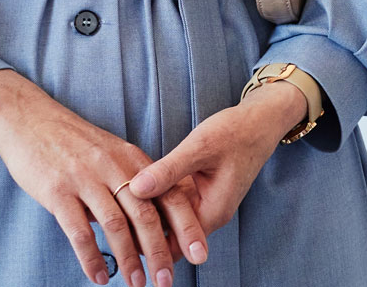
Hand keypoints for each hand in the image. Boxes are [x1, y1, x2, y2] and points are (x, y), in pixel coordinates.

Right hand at [0, 70, 177, 286]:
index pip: (171, 195)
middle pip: (147, 216)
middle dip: (160, 253)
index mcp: (133, 160)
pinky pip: (78, 231)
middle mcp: (114, 168)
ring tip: (137, 284)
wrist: (29, 120)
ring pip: (116, 226)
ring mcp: (85, 179)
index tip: (199, 254)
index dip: (187, 227)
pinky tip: (99, 277)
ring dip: (129, 259)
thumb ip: (132, 184)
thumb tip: (150, 224)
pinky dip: (91, 258)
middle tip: (167, 281)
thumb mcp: (111, 155)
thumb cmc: (72, 144)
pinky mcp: (57, 191)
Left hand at [124, 83, 306, 265]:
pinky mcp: (198, 190)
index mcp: (211, 211)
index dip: (145, 246)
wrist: (261, 120)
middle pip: (168, 235)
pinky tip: (129, 193)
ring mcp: (203, 202)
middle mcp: (207, 213)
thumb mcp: (200, 148)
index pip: (173, 244)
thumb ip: (168, 170)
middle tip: (105, 229)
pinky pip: (171, 201)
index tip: (116, 241)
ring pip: (167, 218)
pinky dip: (154, 199)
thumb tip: (134, 188)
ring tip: (109, 213)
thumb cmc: (236, 132)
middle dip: (139, 234)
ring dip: (144, 216)